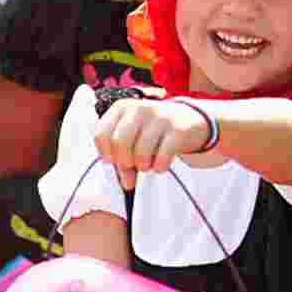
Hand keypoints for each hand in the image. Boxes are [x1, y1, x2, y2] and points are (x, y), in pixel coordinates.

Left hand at [94, 99, 212, 190]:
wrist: (189, 119)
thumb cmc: (153, 130)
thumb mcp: (134, 137)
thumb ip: (123, 158)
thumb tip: (126, 183)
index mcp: (121, 108)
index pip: (102, 134)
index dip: (106, 154)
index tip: (114, 161)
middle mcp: (139, 109)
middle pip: (120, 143)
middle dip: (124, 162)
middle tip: (133, 166)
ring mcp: (160, 117)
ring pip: (140, 152)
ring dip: (143, 166)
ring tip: (148, 164)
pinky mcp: (178, 129)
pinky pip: (162, 156)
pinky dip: (159, 166)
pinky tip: (160, 164)